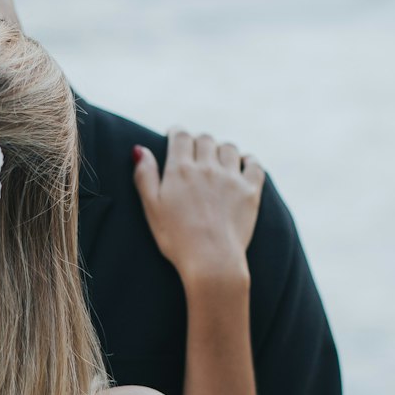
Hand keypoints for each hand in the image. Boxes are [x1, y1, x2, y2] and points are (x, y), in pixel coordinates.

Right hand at [133, 129, 264, 289]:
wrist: (211, 261)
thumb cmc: (176, 239)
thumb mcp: (151, 208)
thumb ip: (145, 176)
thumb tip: (140, 150)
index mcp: (180, 169)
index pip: (181, 136)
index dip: (177, 133)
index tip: (174, 137)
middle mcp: (207, 167)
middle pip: (205, 139)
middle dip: (198, 142)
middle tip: (194, 154)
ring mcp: (231, 178)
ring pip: (229, 148)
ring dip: (221, 150)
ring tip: (216, 162)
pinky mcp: (251, 191)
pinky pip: (254, 163)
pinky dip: (248, 161)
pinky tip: (242, 166)